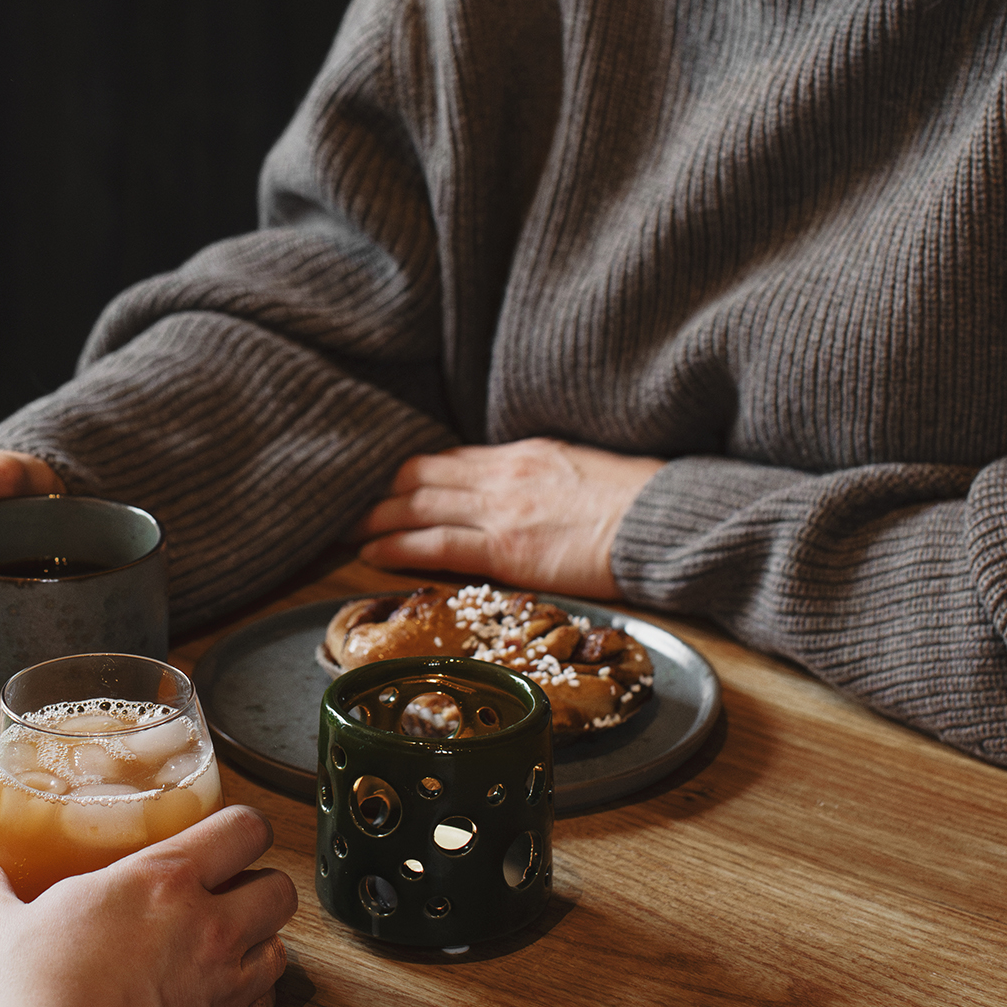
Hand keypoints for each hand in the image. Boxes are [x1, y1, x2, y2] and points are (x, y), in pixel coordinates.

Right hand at [0, 806, 296, 1006]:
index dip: (242, 830)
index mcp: (161, 881)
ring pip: (282, 949)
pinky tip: (217, 1004)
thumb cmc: (31, 1001)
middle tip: (228, 896)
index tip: (227, 838)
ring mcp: (226, 986)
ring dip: (260, 946)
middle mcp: (208, 927)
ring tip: (226, 950)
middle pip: (279, 888)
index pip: (242, 829)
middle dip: (259, 887)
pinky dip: (250, 1003)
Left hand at [355, 437, 664, 599]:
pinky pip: (435, 544)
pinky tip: (371, 552)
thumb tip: (517, 488)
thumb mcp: (580, 469)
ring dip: (374, 518)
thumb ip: (539, 476)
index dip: (408, 472)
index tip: (383, 484)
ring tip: (345, 531)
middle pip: (419, 476)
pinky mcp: (505, 547)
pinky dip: (396, 546)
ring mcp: (500, 509)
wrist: (662, 520)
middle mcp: (501, 474)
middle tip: (346, 504)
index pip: (447, 459)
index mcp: (521, 454)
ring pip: (416, 505)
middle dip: (379, 491)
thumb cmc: (636, 502)